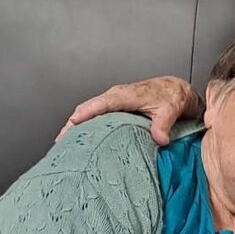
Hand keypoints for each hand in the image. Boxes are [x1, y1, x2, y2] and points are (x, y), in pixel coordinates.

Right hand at [56, 76, 200, 143]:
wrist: (173, 90)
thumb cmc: (170, 97)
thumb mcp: (169, 111)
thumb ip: (162, 125)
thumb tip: (159, 139)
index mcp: (126, 95)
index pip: (103, 103)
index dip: (88, 112)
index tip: (75, 122)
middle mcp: (115, 96)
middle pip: (88, 107)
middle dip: (72, 123)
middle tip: (60, 141)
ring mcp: (112, 101)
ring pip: (88, 111)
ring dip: (74, 125)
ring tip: (63, 143)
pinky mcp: (113, 108)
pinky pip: (94, 115)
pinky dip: (84, 125)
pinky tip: (78, 138)